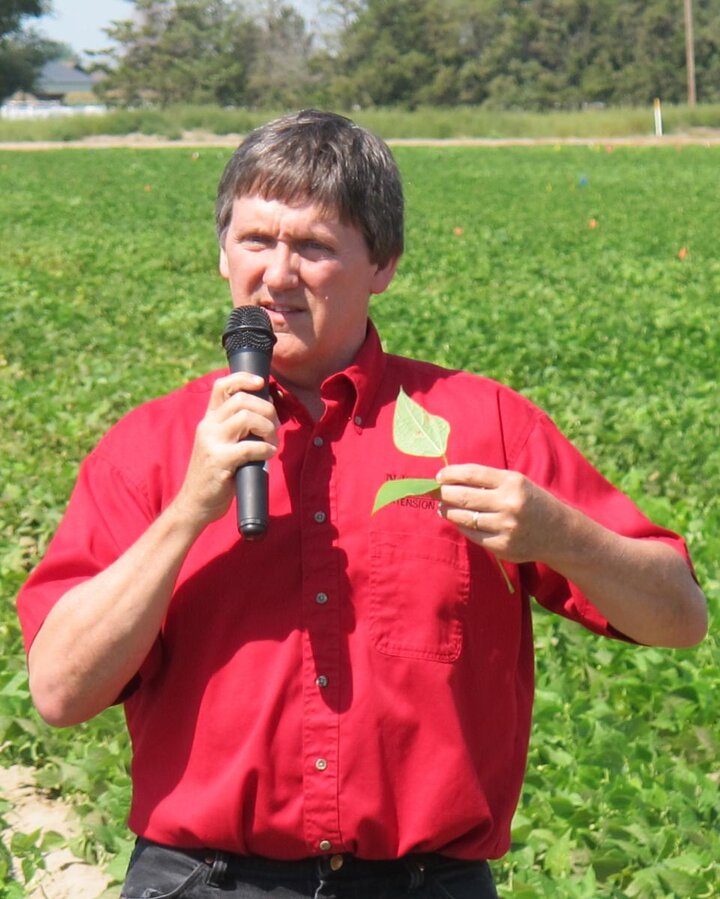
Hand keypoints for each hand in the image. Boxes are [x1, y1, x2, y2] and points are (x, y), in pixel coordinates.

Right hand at [173, 371, 278, 527]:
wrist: (196, 504)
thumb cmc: (216, 474)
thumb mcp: (221, 444)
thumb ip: (237, 428)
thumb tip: (267, 409)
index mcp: (209, 420)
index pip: (222, 386)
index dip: (243, 378)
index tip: (261, 382)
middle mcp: (208, 427)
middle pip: (241, 400)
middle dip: (266, 409)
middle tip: (274, 427)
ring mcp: (212, 443)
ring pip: (246, 418)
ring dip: (267, 428)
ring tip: (271, 441)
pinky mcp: (219, 461)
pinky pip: (249, 447)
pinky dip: (265, 448)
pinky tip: (268, 455)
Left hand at [436, 464, 561, 562]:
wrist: (560, 533)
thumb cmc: (532, 502)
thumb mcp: (516, 483)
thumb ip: (487, 481)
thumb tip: (449, 481)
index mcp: (512, 482)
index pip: (471, 474)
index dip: (450, 474)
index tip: (439, 476)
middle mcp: (509, 503)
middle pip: (462, 496)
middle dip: (443, 493)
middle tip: (435, 492)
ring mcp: (506, 527)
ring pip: (463, 517)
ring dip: (447, 511)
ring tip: (443, 507)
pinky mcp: (502, 546)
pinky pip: (472, 535)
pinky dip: (461, 526)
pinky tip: (459, 520)